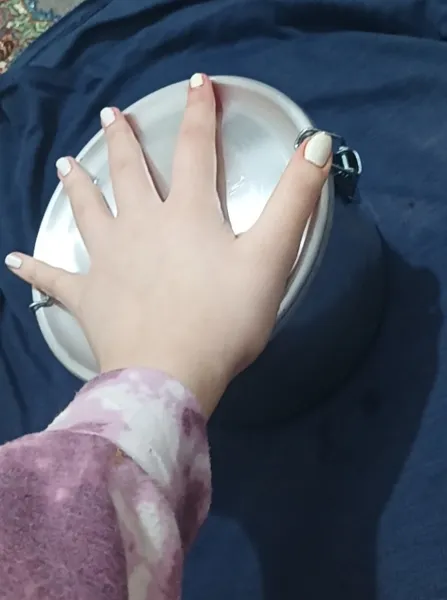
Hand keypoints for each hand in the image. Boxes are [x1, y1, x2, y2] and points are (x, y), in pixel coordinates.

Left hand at [5, 73, 330, 417]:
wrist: (172, 374)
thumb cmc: (225, 318)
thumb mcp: (271, 256)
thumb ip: (296, 198)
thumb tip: (316, 139)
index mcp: (186, 213)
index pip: (194, 149)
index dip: (199, 113)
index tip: (198, 83)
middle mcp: (141, 225)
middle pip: (129, 172)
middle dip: (122, 139)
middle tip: (109, 116)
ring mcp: (108, 259)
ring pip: (88, 212)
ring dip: (78, 185)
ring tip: (66, 164)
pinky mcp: (88, 296)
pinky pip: (55, 280)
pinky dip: (36, 270)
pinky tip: (15, 261)